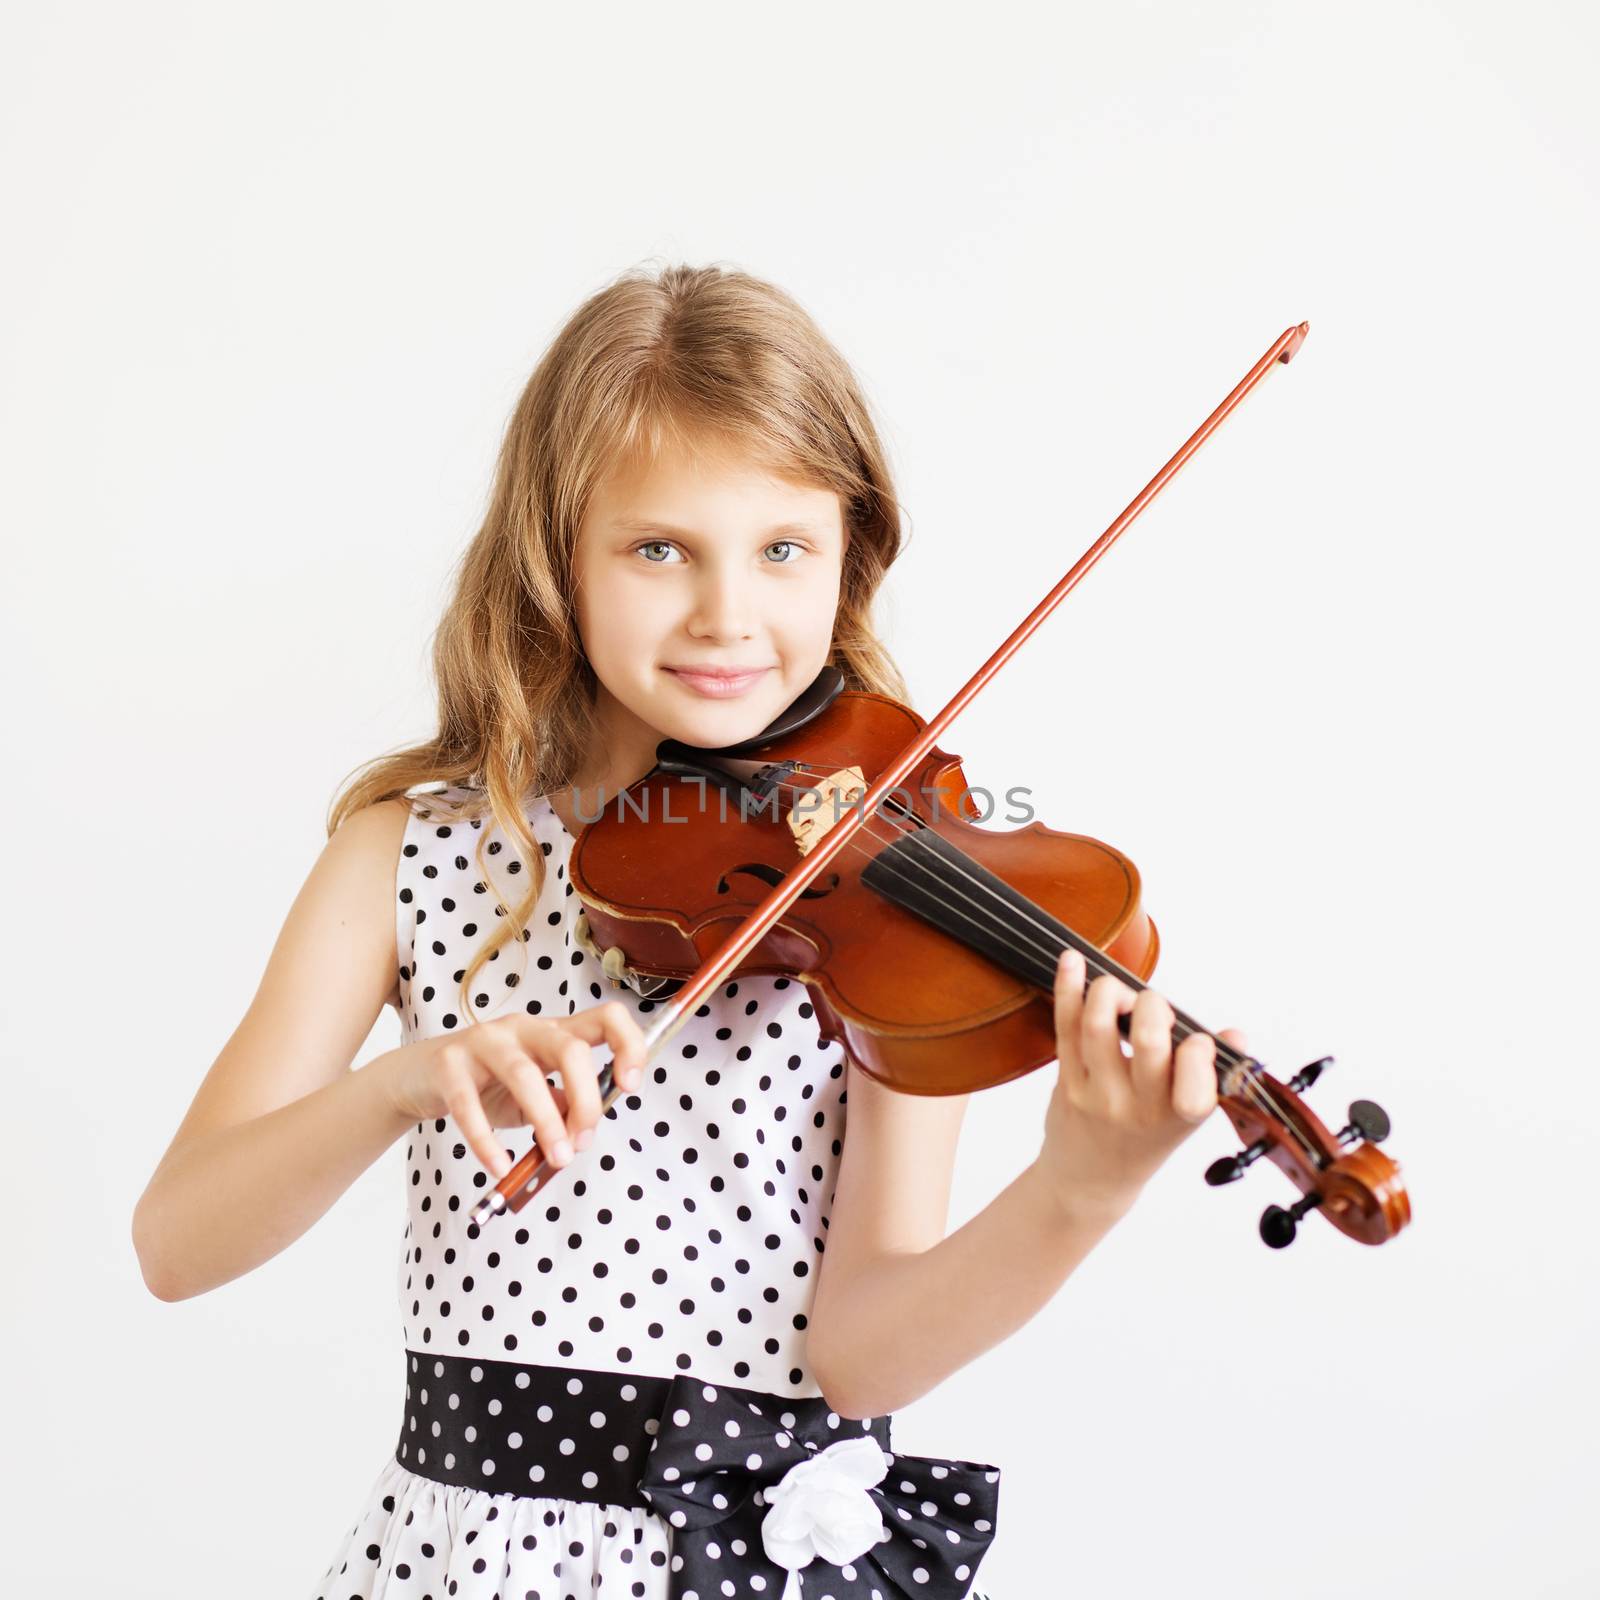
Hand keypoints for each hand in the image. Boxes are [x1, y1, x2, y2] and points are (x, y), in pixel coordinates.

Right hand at [377, 1004, 648, 1179]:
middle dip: (586, 1099)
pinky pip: (470, 1104)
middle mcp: (525, 1028)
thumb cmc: (486, 1085)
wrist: (418, 1078)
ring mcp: (484, 1041)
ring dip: (546, 1122)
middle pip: (570, 1049)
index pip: (605, 1019)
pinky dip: (487, 1141)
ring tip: (556, 1158)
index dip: (628, 1045)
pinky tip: (499, 1167)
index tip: (631, 1086)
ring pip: (525, 1075)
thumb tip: (585, 1131)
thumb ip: (563, 1106)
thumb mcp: (534, 1095)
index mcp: (554, 1032)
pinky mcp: (449, 1063)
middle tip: (583, 1142)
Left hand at [1037, 948, 1242, 1218]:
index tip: (1197, 1040)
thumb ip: (1210, 1073)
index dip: (1200, 1053)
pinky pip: (1064, 1027)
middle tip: (1151, 1005)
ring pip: (1099, 1028)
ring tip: (1117, 991)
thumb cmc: (1146, 1137)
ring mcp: (1097, 1094)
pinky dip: (1068, 986)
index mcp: (1179, 1116)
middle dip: (1154, 1006)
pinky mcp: (1065, 1081)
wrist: (1091, 1179)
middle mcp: (1139, 1107)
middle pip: (1149, 1042)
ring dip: (1109, 992)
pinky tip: (1072, 960)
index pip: (1197, 1086)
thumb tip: (1236, 1034)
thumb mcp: (1186, 1116)